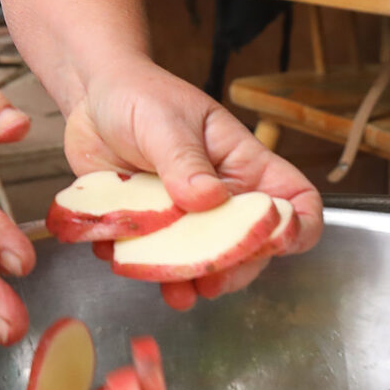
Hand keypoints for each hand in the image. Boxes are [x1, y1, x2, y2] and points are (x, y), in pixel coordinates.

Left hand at [63, 55, 321, 312]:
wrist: (90, 98)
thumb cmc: (139, 96)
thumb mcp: (164, 122)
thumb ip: (184, 161)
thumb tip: (208, 199)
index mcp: (242, 164)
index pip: (295, 198)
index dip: (299, 225)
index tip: (279, 242)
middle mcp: (220, 196)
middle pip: (249, 245)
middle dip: (236, 268)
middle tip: (212, 281)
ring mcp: (184, 215)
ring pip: (201, 260)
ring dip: (190, 280)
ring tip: (176, 292)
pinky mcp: (148, 225)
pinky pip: (150, 257)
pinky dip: (139, 265)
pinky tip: (118, 254)